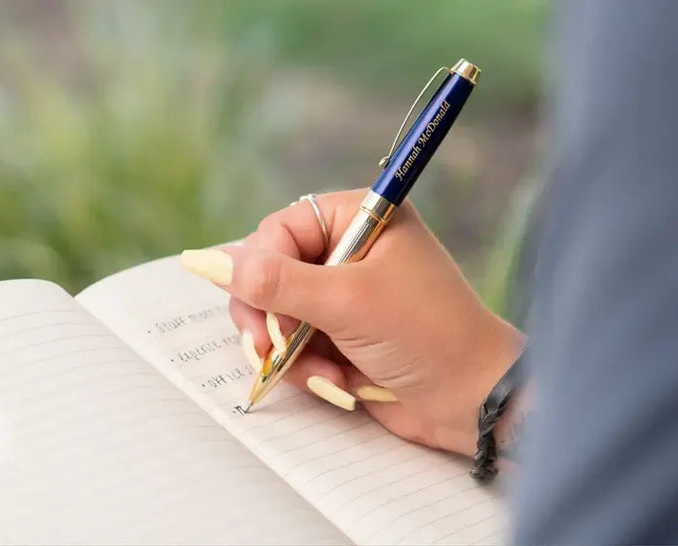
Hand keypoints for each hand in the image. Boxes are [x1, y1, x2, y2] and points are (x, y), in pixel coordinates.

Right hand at [180, 188, 524, 456]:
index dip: (261, 269)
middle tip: (273, 347)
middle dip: (271, 317)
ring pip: (276, 314)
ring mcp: (344, 295)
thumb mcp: (345, 302)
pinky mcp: (342, 334)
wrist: (472, 400)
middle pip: (268, 272)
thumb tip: (206, 261)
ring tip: (324, 370)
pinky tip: (341, 380)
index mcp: (360, 218)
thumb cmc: (426, 334)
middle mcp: (349, 250)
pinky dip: (309, 367)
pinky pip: (296, 345)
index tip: (264, 310)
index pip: (279, 229)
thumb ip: (273, 283)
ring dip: (291, 350)